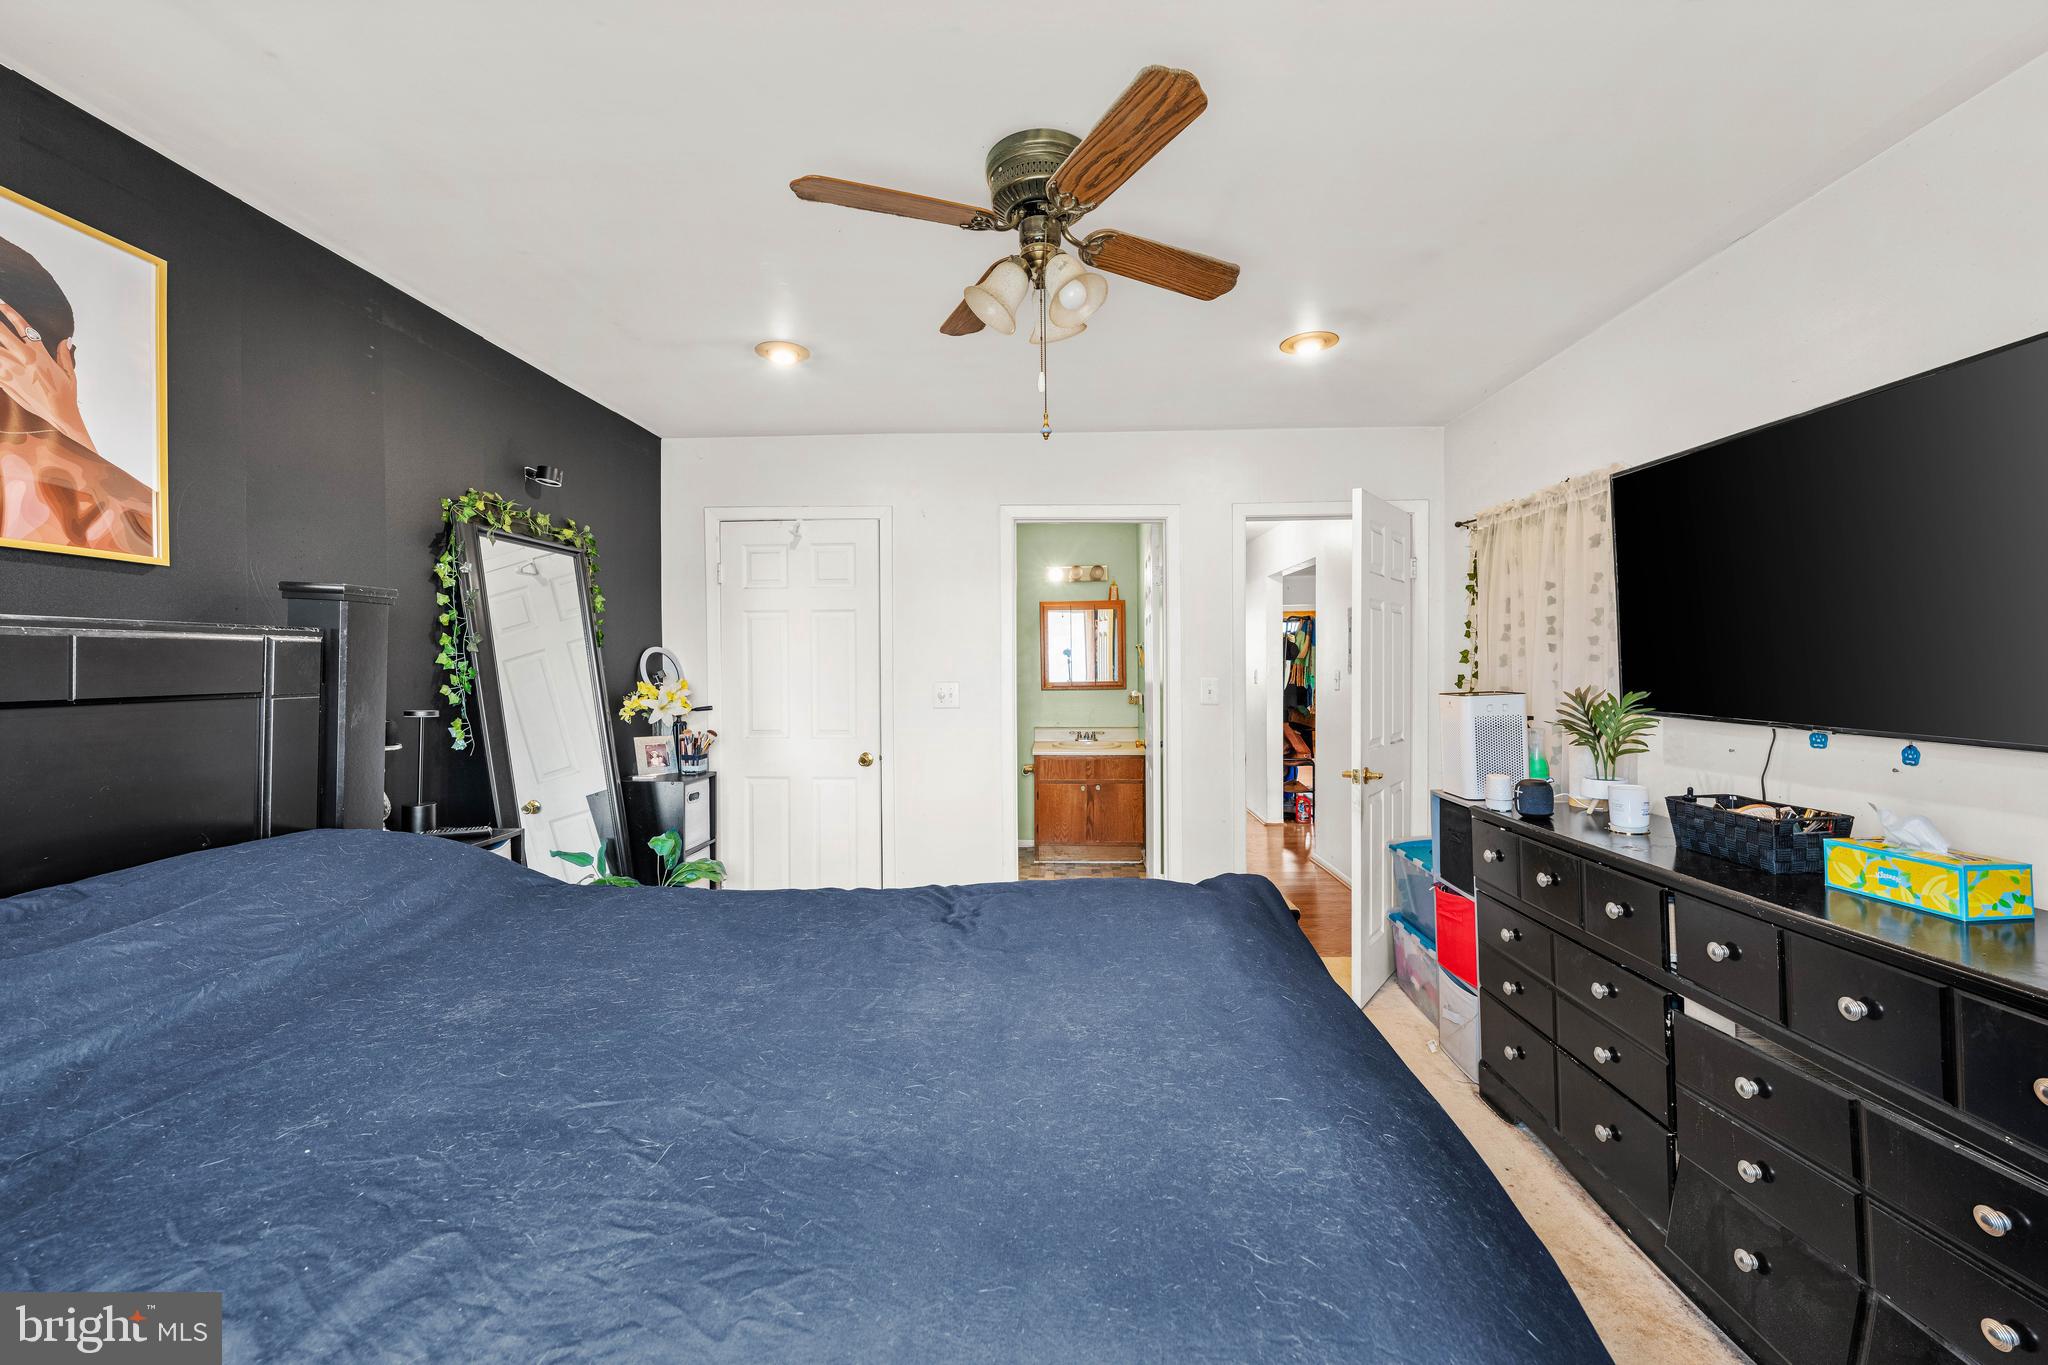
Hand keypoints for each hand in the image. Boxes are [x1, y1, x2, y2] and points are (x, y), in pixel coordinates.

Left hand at [0, 298, 94, 452]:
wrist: (57, 415)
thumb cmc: (66, 395)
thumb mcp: (69, 373)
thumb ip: (64, 355)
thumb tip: (65, 341)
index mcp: (39, 354)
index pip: (23, 327)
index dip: (10, 313)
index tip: (1, 303)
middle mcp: (23, 359)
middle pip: (2, 334)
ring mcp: (11, 371)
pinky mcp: (5, 382)